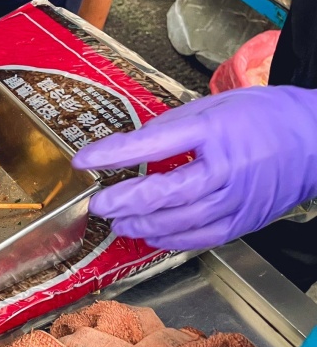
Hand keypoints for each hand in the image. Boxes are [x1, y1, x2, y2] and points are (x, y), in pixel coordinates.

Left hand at [71, 86, 316, 250]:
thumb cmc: (263, 116)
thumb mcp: (214, 105)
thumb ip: (172, 125)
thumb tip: (132, 145)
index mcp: (213, 131)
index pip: (152, 143)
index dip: (113, 154)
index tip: (84, 160)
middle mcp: (225, 168)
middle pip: (165, 192)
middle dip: (124, 201)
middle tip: (98, 204)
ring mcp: (236, 199)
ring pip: (180, 220)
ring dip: (142, 225)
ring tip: (118, 223)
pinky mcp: (245, 220)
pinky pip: (202, 237)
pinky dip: (172, 241)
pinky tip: (150, 237)